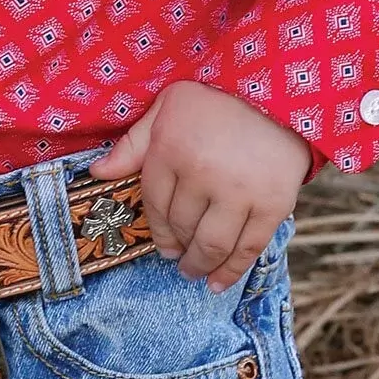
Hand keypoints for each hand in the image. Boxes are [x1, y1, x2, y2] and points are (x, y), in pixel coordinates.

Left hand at [88, 81, 311, 292]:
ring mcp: (239, 191)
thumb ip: (134, 143)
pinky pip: (248, 248)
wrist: (280, 95)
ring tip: (194, 272)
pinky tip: (218, 282)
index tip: (162, 243)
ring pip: (211, 244)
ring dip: (199, 265)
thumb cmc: (217, 99)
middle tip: (180, 260)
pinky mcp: (272, 204)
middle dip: (178, 248)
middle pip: (182, 226)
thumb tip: (97, 172)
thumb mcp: (168, 107)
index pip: (154, 202)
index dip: (157, 228)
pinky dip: (231, 272)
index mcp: (172, 147)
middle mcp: (202, 173)